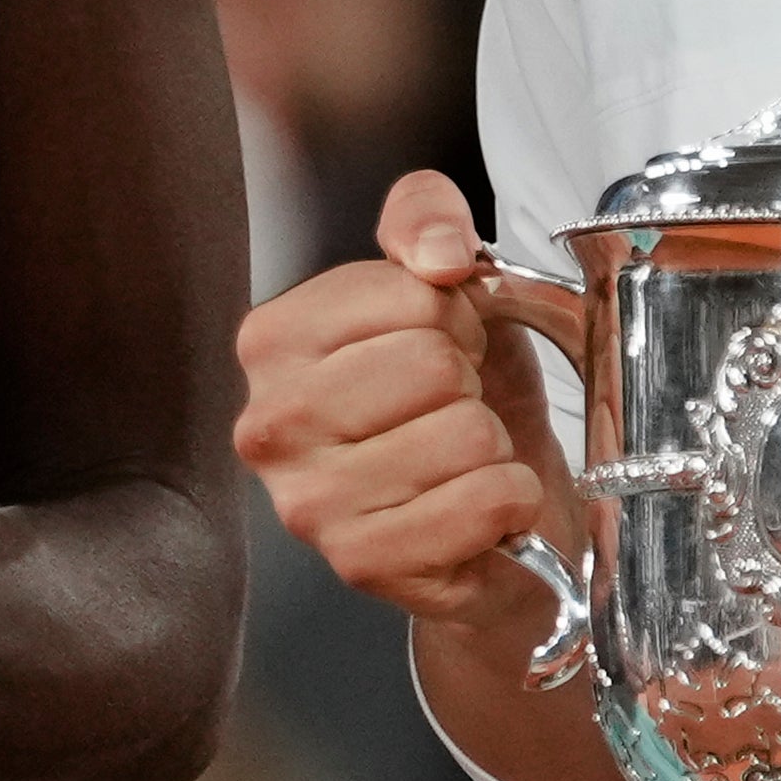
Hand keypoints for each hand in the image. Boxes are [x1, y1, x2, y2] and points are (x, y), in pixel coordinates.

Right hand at [231, 171, 580, 656]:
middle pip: (434, 363)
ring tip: (460, 461)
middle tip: (453, 409)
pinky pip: (485, 502)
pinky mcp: (362, 563)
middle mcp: (270, 423)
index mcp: (273, 340)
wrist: (486, 517)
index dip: (456, 316)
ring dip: (491, 447)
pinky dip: (510, 500)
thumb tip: (438, 252)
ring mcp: (309, 502)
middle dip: (472, 383)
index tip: (443, 346)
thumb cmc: (454, 402)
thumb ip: (426, 217)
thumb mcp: (444, 287)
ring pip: (464, 434)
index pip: (412, 293)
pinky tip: (480, 510)